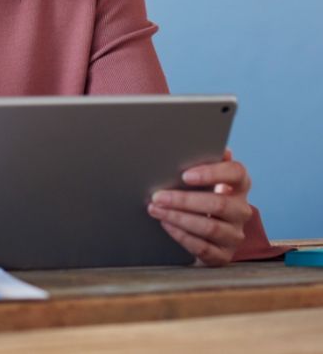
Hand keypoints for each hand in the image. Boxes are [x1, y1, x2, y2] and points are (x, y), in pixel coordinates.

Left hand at [147, 149, 252, 266]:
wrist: (207, 233)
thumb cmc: (202, 194)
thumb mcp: (204, 177)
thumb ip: (203, 160)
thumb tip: (198, 141)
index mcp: (239, 185)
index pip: (236, 173)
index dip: (212, 173)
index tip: (185, 175)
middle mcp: (242, 210)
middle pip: (219, 203)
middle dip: (184, 200)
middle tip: (158, 195)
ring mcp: (235, 234)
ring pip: (210, 228)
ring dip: (179, 218)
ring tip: (156, 209)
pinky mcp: (224, 256)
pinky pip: (204, 248)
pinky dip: (182, 236)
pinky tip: (166, 225)